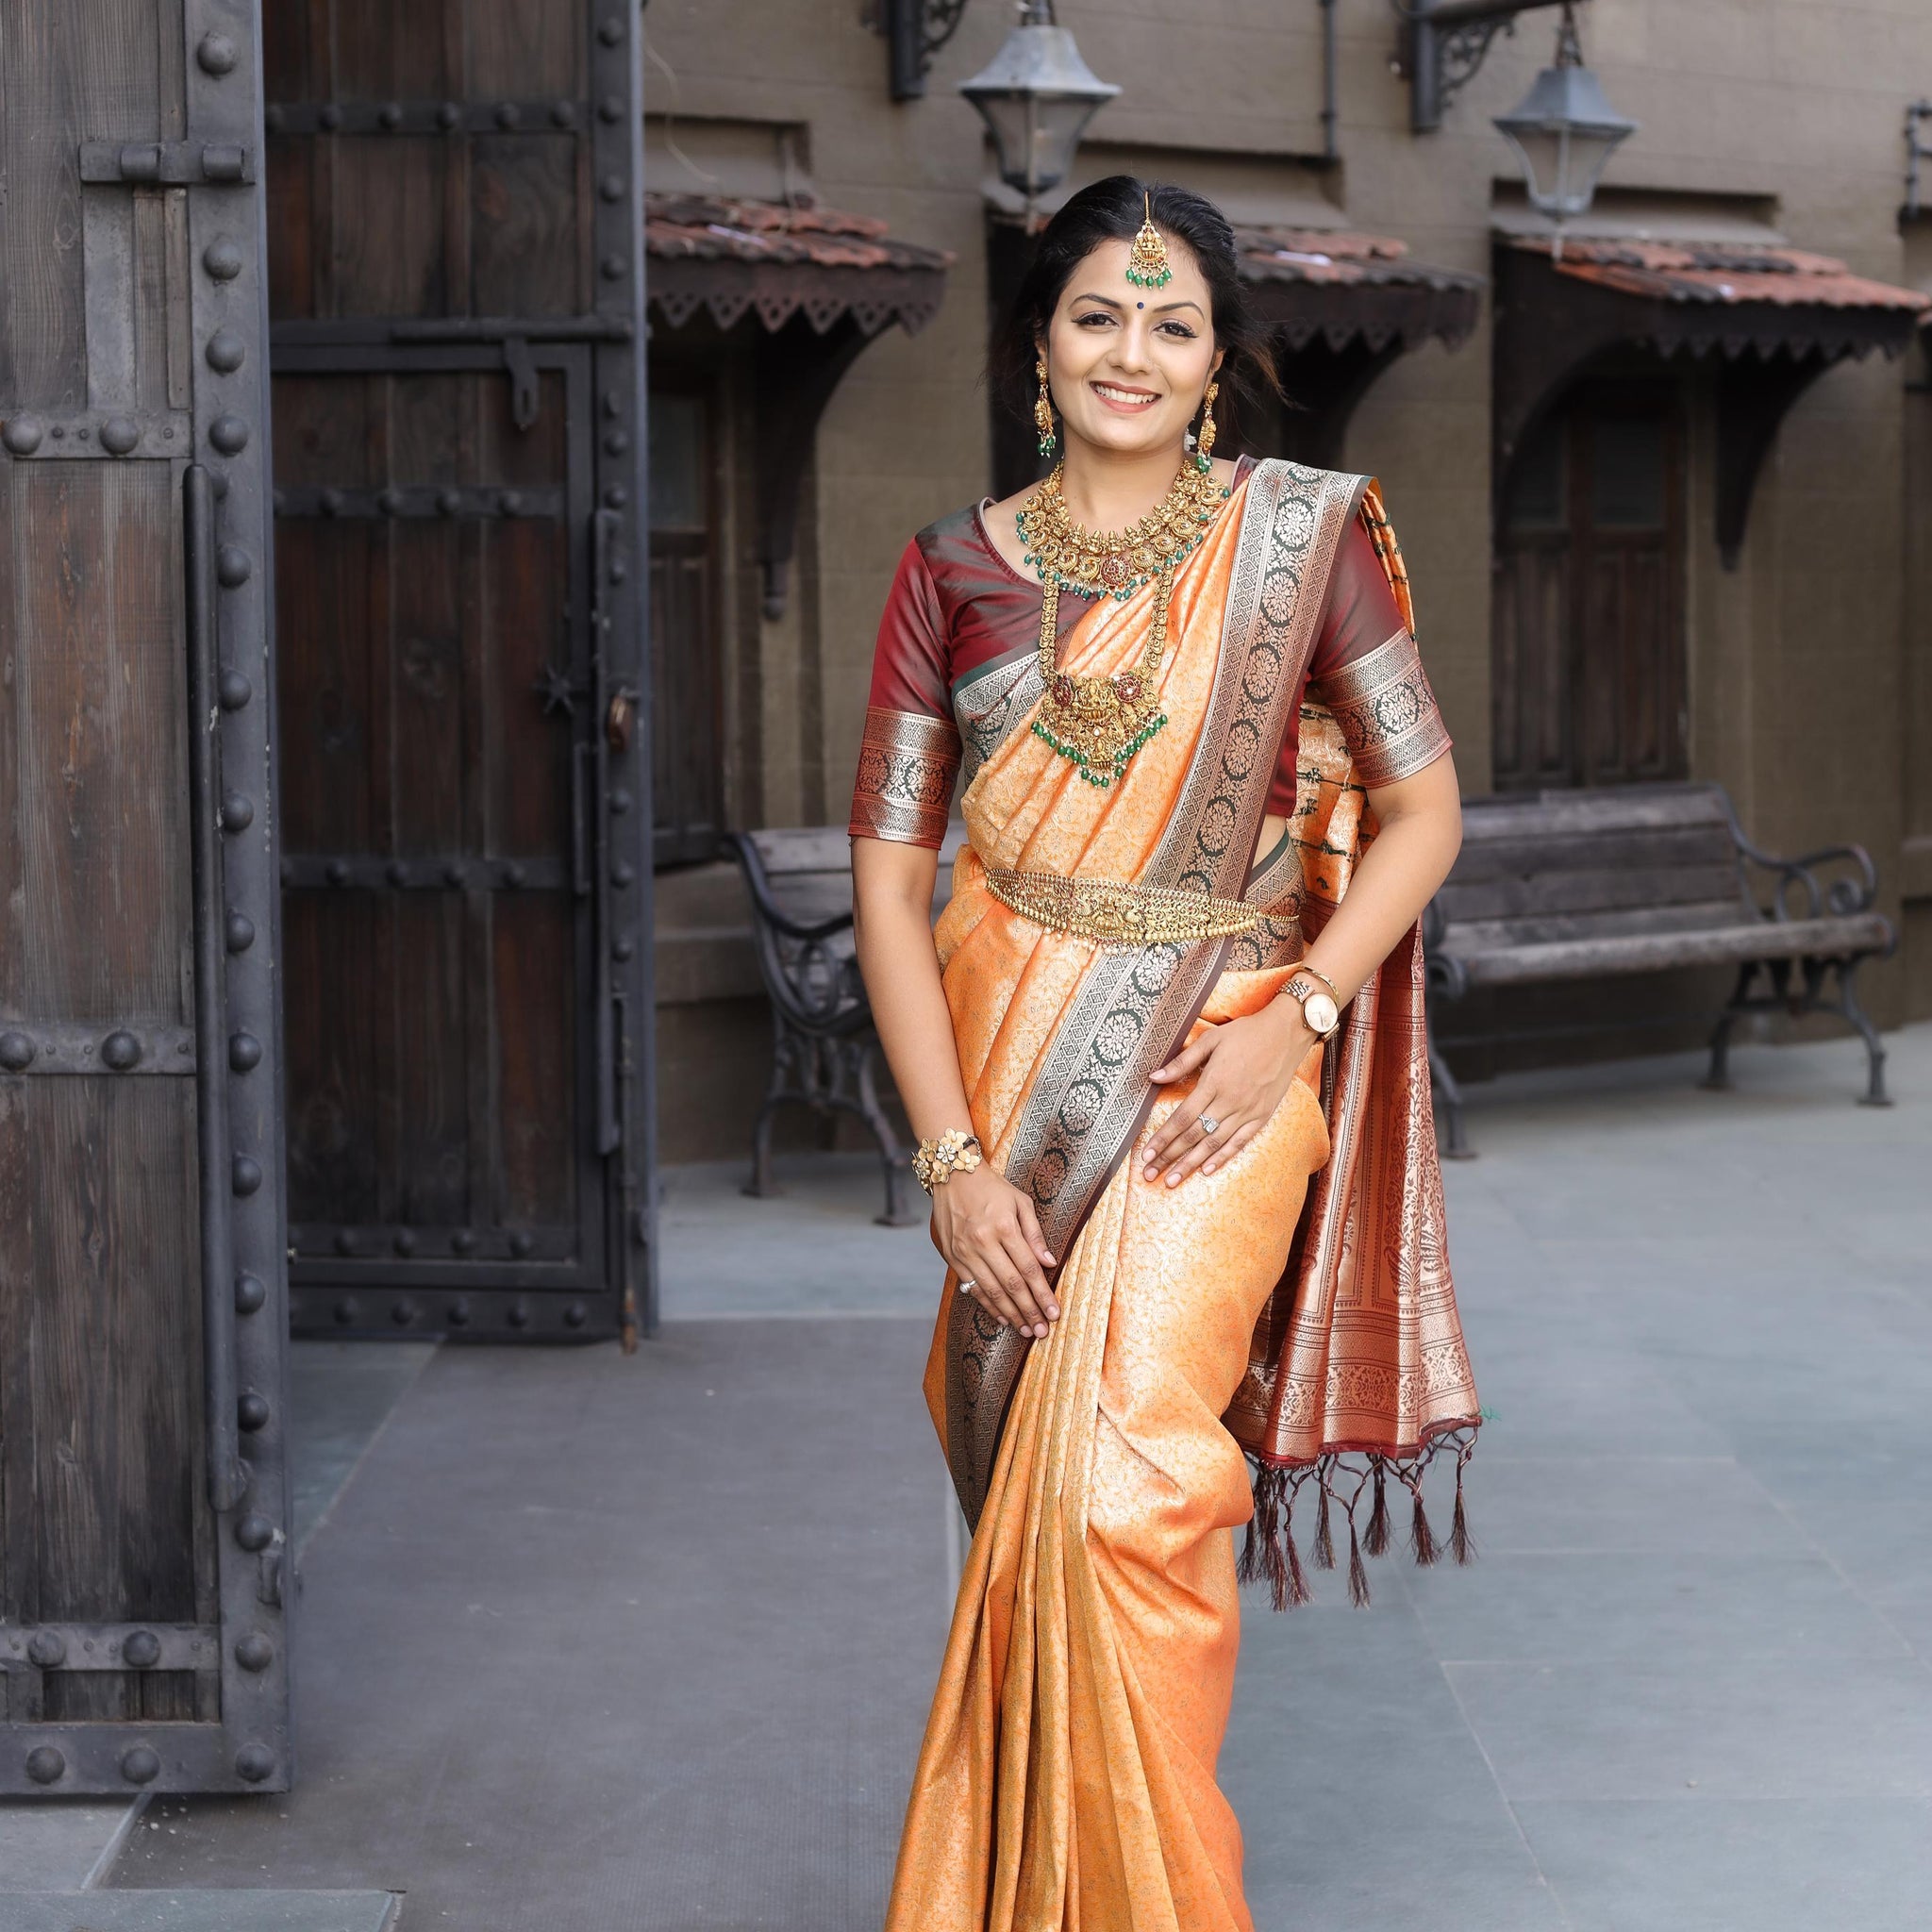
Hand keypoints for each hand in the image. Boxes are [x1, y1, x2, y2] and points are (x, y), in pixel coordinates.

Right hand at [931, 1162, 1058, 1337]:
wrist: (952, 1175)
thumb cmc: (991, 1187)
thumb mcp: (1020, 1201)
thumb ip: (1035, 1233)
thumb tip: (1049, 1263)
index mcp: (1003, 1226)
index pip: (1028, 1269)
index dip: (1042, 1294)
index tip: (1054, 1312)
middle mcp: (983, 1241)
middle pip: (1011, 1285)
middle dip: (1029, 1311)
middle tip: (1042, 1331)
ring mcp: (965, 1251)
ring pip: (991, 1291)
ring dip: (1010, 1314)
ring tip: (1026, 1330)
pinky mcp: (952, 1257)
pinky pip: (972, 1288)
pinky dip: (988, 1305)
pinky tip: (1002, 1317)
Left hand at [1142, 998, 1313, 1187]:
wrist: (1287, 1033)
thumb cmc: (1246, 1033)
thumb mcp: (1210, 1040)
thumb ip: (1182, 1062)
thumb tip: (1153, 1077)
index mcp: (1213, 1082)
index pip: (1182, 1117)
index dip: (1163, 1138)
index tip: (1146, 1154)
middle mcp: (1229, 1101)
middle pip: (1194, 1135)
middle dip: (1170, 1157)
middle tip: (1150, 1175)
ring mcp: (1247, 1111)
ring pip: (1214, 1143)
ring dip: (1191, 1164)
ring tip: (1172, 1181)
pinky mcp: (1262, 1116)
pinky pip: (1240, 1141)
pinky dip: (1223, 1157)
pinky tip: (1206, 1170)